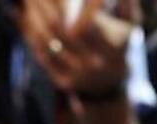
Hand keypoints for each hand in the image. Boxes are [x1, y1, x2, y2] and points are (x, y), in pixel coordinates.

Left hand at [18, 0, 136, 95]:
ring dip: (33, 18)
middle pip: (61, 29)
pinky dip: (31, 34)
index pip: (84, 24)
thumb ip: (127, 3)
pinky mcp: (64, 82)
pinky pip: (41, 54)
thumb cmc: (116, 41)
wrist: (109, 81)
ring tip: (30, 1)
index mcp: (114, 48)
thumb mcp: (129, 23)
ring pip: (47, 41)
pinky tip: (26, 17)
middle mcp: (96, 66)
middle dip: (46, 5)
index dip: (66, 6)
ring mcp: (79, 76)